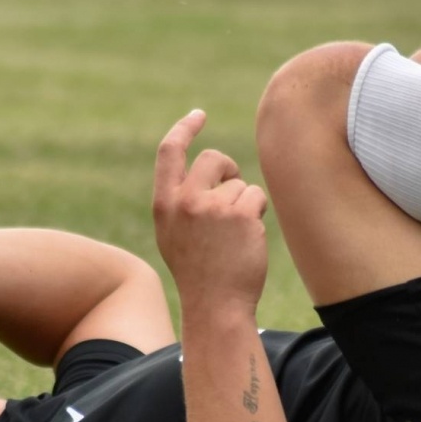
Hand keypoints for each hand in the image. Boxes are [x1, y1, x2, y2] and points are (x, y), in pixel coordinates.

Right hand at [151, 110, 269, 317]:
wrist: (215, 306)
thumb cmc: (197, 273)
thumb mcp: (173, 234)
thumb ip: (179, 200)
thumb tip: (197, 170)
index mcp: (164, 203)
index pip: (170, 151)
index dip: (184, 128)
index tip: (199, 116)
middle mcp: (185, 200)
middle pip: (213, 159)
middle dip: (227, 170)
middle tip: (232, 195)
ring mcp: (213, 207)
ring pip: (239, 183)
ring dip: (243, 204)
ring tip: (234, 237)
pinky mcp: (241, 215)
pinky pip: (256, 197)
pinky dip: (256, 214)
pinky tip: (247, 240)